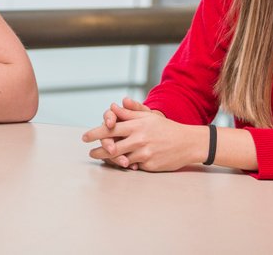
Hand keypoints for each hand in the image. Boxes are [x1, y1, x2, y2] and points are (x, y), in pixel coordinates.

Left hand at [82, 105, 202, 171]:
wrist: (187, 142)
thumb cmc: (166, 128)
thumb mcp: (148, 116)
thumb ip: (129, 112)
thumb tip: (113, 106)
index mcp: (137, 125)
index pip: (110, 129)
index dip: (95, 133)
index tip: (85, 137)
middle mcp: (139, 139)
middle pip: (111, 147)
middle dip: (98, 150)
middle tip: (91, 152)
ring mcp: (144, 153)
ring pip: (120, 158)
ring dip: (110, 159)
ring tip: (102, 158)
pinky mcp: (149, 165)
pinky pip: (133, 166)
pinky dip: (126, 164)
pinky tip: (122, 163)